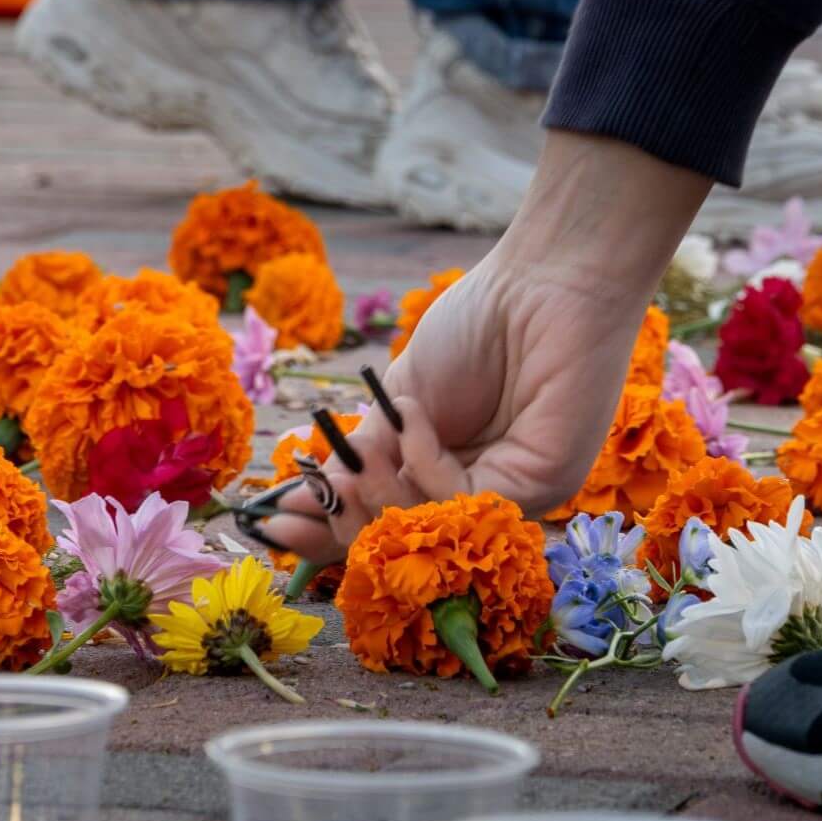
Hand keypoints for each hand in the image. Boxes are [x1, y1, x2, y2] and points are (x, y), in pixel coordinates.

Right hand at [256, 132, 710, 561]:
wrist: (540, 281)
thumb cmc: (477, 326)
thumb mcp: (401, 397)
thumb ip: (370, 452)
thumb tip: (313, 497)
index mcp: (454, 473)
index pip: (392, 519)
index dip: (335, 529)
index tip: (274, 523)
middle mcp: (487, 493)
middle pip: (408, 539)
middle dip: (347, 525)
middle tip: (299, 506)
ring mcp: (519, 493)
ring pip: (433, 528)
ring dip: (383, 492)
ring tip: (363, 452)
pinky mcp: (547, 483)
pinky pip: (466, 501)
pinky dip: (427, 466)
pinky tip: (415, 420)